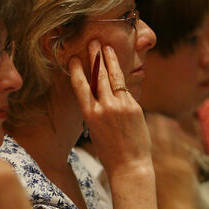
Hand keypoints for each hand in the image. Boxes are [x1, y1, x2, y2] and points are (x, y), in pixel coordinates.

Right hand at [69, 42, 151, 177]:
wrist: (130, 166)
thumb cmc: (110, 152)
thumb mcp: (95, 131)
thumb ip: (97, 111)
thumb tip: (101, 95)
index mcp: (89, 114)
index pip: (80, 86)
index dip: (76, 70)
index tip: (74, 58)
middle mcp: (104, 107)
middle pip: (98, 75)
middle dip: (95, 57)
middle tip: (93, 42)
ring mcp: (121, 105)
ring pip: (113, 77)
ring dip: (110, 59)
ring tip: (107, 47)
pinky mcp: (134, 106)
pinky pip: (126, 88)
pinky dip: (122, 77)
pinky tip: (120, 68)